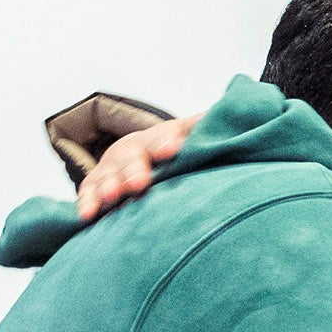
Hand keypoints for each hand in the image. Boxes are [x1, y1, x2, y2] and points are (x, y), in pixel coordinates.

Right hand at [75, 112, 200, 220]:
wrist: (137, 155)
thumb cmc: (171, 150)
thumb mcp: (189, 136)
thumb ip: (208, 129)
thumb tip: (244, 115)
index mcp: (157, 139)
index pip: (161, 137)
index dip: (166, 142)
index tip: (174, 148)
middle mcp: (131, 152)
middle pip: (131, 159)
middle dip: (135, 170)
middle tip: (140, 183)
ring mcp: (110, 170)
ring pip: (107, 176)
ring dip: (109, 187)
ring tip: (113, 197)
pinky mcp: (95, 188)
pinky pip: (88, 195)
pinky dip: (86, 204)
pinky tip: (87, 216)